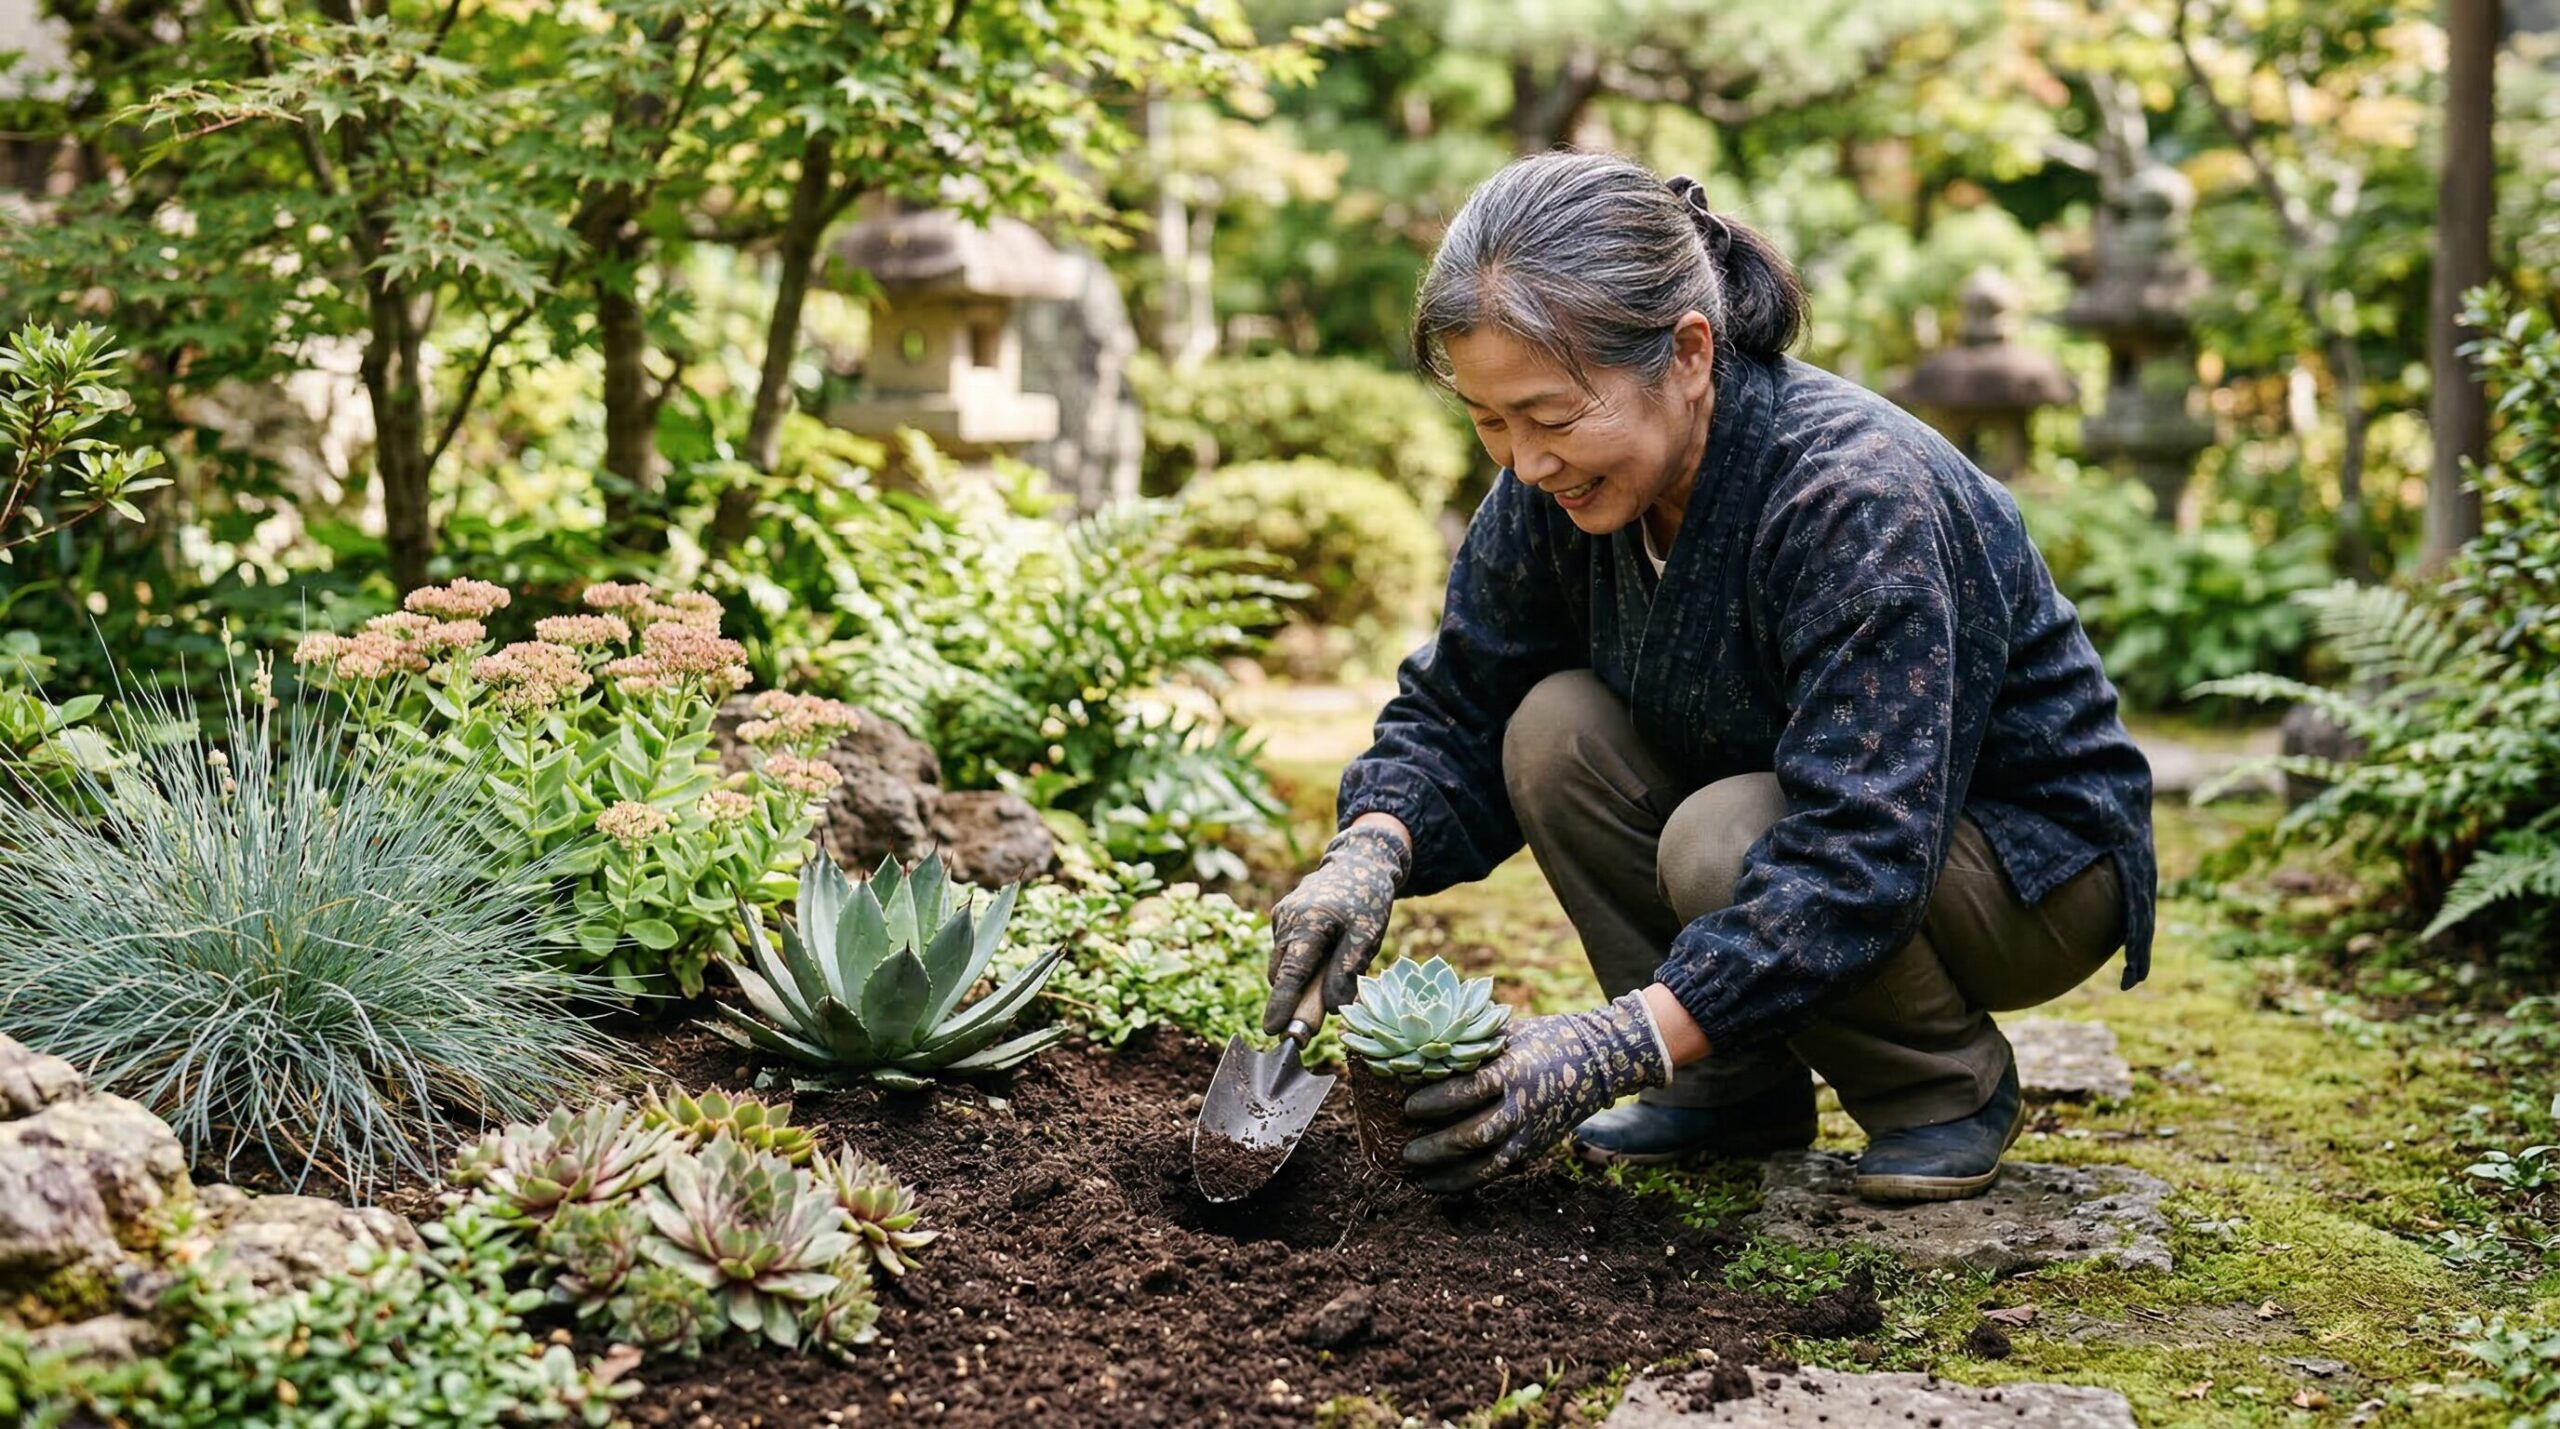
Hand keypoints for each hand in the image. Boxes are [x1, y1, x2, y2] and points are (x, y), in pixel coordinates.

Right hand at [1262, 823, 1410, 1034]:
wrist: (1360, 862)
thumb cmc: (1367, 900)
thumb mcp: (1366, 936)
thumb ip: (1346, 972)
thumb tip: (1329, 1008)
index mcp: (1307, 923)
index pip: (1291, 973)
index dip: (1282, 1004)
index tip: (1272, 1030)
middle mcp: (1286, 919)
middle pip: (1282, 972)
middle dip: (1293, 997)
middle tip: (1313, 1019)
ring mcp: (1281, 917)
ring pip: (1284, 963)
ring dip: (1301, 978)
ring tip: (1333, 965)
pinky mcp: (1281, 917)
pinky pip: (1288, 950)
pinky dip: (1302, 961)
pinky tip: (1326, 950)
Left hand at [1399, 990, 1671, 1191]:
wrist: (1594, 1063)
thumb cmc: (1540, 1039)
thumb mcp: (1507, 1032)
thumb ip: (1469, 1042)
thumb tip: (1418, 1044)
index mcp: (1514, 1071)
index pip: (1472, 1089)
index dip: (1439, 1100)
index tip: (1407, 1106)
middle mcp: (1523, 1106)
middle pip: (1477, 1134)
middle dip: (1439, 1146)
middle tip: (1406, 1152)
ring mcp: (1529, 1132)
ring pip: (1487, 1163)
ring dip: (1449, 1172)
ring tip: (1416, 1176)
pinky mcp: (1532, 1149)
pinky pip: (1496, 1172)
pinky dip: (1466, 1180)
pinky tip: (1437, 1183)